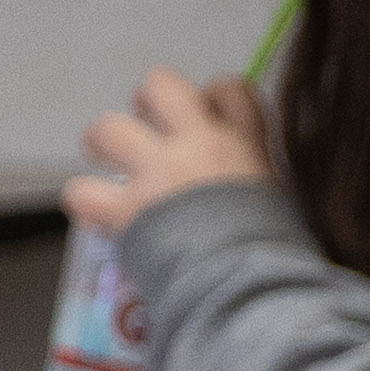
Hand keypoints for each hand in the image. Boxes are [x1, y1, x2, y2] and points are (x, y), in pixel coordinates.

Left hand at [65, 66, 279, 239]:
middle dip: (149, 102)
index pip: (229, 89)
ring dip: (105, 144)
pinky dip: (87, 201)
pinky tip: (99, 212)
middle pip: (161, 86)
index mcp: (243, 143)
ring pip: (107, 129)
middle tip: (150, 128)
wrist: (251, 284)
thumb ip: (260, 178)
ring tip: (111, 162)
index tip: (210, 114)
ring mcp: (157, 175)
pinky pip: (83, 192)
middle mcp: (196, 146)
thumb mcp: (286, 200)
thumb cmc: (276, 251)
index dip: (214, 97)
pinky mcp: (126, 210)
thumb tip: (247, 180)